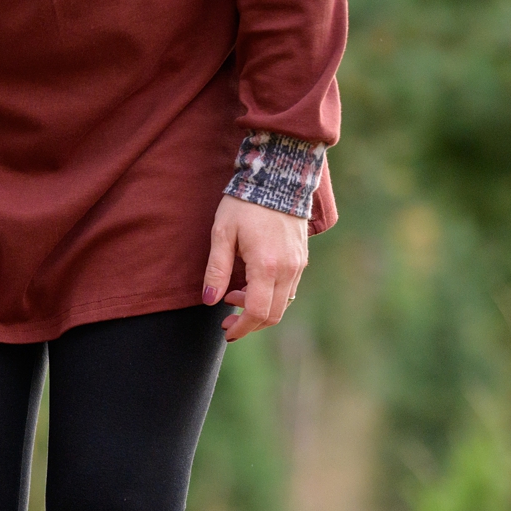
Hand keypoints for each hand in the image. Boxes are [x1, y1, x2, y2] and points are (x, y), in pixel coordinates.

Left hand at [203, 195, 309, 342]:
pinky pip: (288, 290)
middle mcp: (288, 269)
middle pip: (273, 314)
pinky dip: (269, 296)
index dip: (241, 327)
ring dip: (258, 309)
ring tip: (233, 296)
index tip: (226, 330)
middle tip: (226, 319)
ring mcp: (298, 264)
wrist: (277, 179)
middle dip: (249, 323)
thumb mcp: (222, 234)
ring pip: (282, 304)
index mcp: (267, 265)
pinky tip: (250, 284)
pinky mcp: (301, 259)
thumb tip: (210, 301)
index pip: (258, 311)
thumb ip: (216, 270)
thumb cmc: (245, 205)